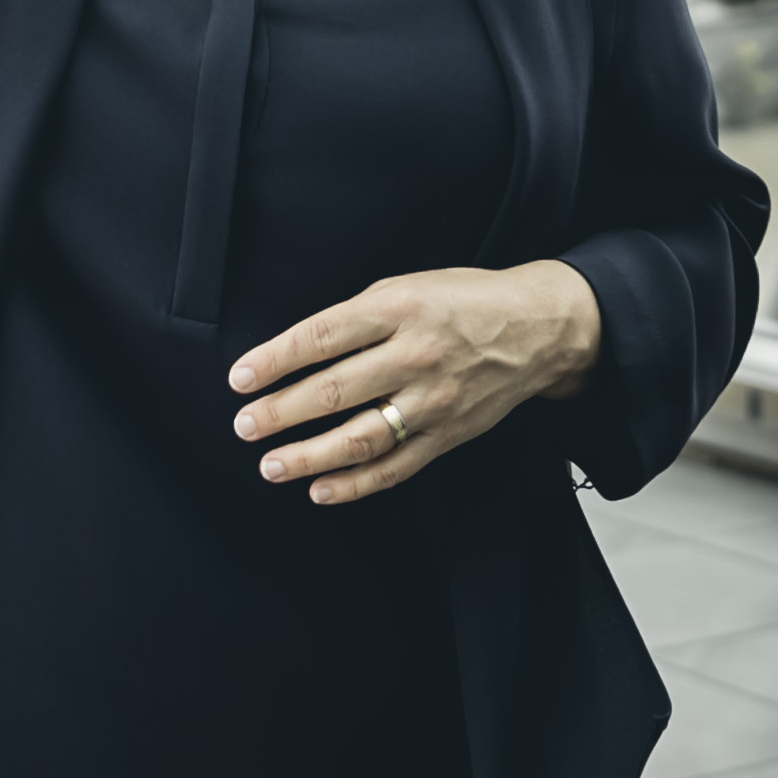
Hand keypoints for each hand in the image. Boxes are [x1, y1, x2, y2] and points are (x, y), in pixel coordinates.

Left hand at [228, 261, 602, 504]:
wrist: (538, 329)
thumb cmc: (462, 300)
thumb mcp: (406, 286)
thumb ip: (356, 318)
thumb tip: (297, 352)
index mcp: (398, 308)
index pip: (322, 336)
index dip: (275, 359)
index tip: (239, 378)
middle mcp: (415, 355)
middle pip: (335, 390)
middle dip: (281, 411)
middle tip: (244, 425)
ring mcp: (434, 401)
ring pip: (362, 437)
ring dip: (310, 456)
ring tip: (270, 465)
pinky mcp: (449, 436)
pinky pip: (397, 468)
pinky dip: (356, 484)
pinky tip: (321, 491)